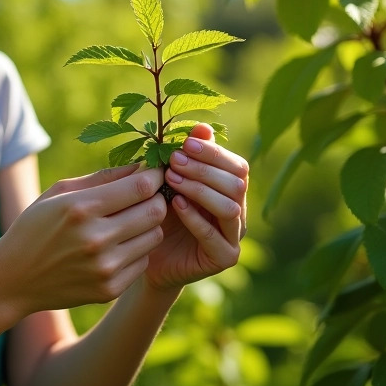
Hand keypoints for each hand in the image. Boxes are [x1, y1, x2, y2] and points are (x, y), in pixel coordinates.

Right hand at [0, 164, 168, 315]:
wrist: (14, 278)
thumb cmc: (36, 226)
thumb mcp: (59, 193)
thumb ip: (103, 177)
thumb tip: (142, 166)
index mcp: (81, 208)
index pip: (141, 187)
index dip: (155, 176)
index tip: (155, 173)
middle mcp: (96, 239)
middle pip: (155, 211)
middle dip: (155, 199)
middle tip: (145, 197)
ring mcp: (105, 268)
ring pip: (154, 236)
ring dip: (147, 226)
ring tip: (127, 222)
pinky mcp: (110, 289)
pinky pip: (143, 261)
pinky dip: (135, 251)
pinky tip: (115, 247)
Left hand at [144, 124, 247, 290]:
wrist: (146, 254)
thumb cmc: (159, 212)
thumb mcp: (170, 181)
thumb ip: (187, 157)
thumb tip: (202, 127)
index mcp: (231, 190)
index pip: (237, 166)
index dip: (214, 153)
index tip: (185, 144)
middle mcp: (239, 212)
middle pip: (237, 184)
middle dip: (205, 169)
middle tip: (174, 160)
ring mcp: (234, 237)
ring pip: (230, 207)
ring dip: (200, 189)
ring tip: (172, 179)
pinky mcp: (224, 258)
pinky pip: (214, 236)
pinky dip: (195, 217)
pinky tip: (175, 204)